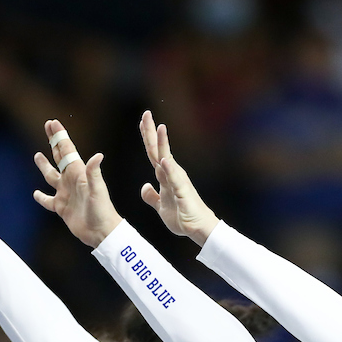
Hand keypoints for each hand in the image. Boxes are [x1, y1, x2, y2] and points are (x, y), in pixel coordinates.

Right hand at [32, 119, 121, 246]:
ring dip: (44, 166)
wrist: (102, 233)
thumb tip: (98, 155)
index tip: (52, 122)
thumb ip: (94, 173)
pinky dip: (41, 197)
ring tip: (37, 156)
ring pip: (50, 176)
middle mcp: (71, 181)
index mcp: (78, 173)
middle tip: (47, 126)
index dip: (60, 136)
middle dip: (53, 141)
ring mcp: (65, 194)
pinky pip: (48, 201)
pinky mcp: (62, 208)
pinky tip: (35, 194)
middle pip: (59, 157)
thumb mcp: (98, 190)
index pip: (67, 150)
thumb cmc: (102, 211)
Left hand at [138, 110, 217, 246]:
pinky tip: (164, 159)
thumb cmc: (182, 216)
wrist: (198, 228)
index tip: (143, 120)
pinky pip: (174, 179)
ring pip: (167, 159)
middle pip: (158, 150)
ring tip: (159, 127)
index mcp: (165, 176)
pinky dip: (169, 169)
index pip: (153, 152)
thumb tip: (145, 187)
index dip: (147, 137)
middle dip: (151, 132)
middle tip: (146, 113)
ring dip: (163, 144)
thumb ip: (152, 196)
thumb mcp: (161, 206)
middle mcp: (172, 174)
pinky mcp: (182, 192)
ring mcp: (178, 181)